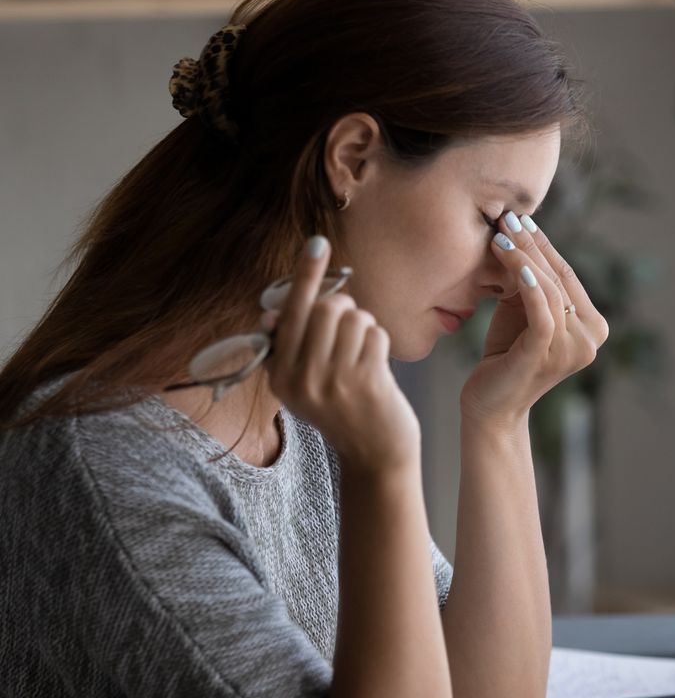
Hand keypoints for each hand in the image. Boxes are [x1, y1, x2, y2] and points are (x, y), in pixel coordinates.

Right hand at [261, 236, 420, 474]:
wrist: (375, 455)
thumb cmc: (342, 407)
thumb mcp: (306, 382)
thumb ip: (292, 345)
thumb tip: (271, 311)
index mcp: (279, 375)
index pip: (290, 313)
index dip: (305, 276)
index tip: (317, 242)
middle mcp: (301, 379)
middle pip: (326, 309)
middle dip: (344, 308)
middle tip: (350, 329)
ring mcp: (334, 382)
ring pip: (355, 318)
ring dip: (365, 327)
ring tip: (362, 353)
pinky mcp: (366, 382)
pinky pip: (376, 333)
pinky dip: (380, 341)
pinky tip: (377, 365)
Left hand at [459, 213, 609, 427]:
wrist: (491, 404)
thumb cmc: (505, 353)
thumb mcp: (522, 310)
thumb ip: (532, 281)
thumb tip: (522, 231)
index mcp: (593, 326)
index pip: (568, 275)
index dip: (544, 245)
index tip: (520, 219)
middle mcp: (591, 339)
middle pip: (560, 279)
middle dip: (532, 245)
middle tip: (507, 218)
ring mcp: (572, 350)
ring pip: (550, 291)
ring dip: (524, 259)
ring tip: (500, 236)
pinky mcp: (547, 355)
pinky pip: (541, 312)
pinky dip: (529, 285)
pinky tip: (513, 263)